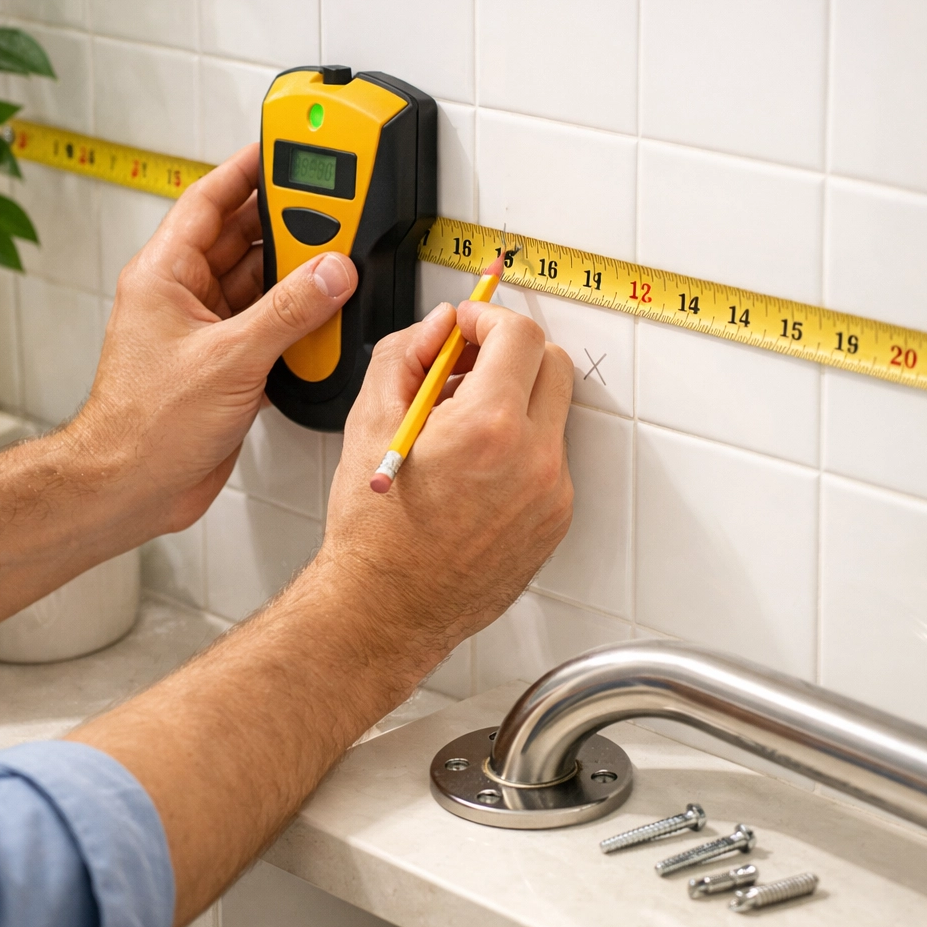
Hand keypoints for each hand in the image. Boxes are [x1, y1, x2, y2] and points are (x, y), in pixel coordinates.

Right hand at [66, 299, 573, 926]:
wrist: (386, 609)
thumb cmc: (373, 531)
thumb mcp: (370, 422)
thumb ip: (407, 354)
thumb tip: (441, 325)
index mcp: (490, 428)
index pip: (520, 334)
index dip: (489, 317)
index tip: (468, 326)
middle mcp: (535, 459)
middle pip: (552, 364)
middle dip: (512, 351)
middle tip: (469, 366)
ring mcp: (552, 494)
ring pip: (554, 412)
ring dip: (517, 399)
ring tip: (464, 424)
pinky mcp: (555, 520)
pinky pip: (551, 457)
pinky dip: (523, 445)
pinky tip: (477, 468)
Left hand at [73, 144, 356, 536]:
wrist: (137, 484)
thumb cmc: (147, 423)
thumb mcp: (229, 358)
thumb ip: (288, 311)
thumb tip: (332, 273)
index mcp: (166, 274)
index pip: (209, 200)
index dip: (246, 171)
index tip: (283, 152)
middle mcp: (186, 297)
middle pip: (243, 241)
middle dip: (287, 226)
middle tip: (332, 213)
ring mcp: (207, 332)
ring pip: (261, 286)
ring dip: (297, 279)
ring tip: (338, 264)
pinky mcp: (228, 365)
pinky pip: (270, 326)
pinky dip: (299, 322)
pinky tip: (324, 319)